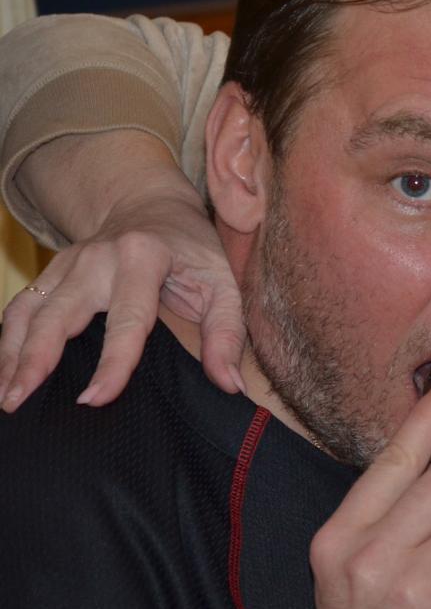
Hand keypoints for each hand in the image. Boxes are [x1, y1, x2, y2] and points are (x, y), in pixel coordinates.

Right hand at [0, 185, 244, 410]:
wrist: (154, 205)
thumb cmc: (193, 250)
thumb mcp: (224, 284)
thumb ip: (228, 333)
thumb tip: (229, 384)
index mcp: (144, 257)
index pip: (127, 318)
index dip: (113, 361)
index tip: (95, 399)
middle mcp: (97, 257)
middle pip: (59, 313)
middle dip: (35, 358)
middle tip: (18, 402)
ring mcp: (67, 262)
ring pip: (28, 310)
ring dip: (10, 354)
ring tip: (5, 398)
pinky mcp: (51, 270)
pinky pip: (21, 307)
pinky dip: (7, 340)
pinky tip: (3, 373)